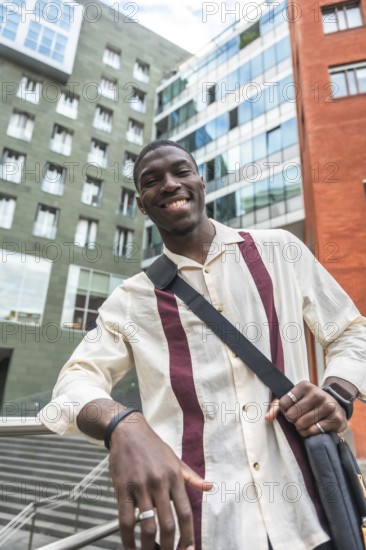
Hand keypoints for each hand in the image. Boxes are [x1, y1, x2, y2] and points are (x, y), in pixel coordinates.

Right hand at [109, 412, 212, 549]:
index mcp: (174, 477)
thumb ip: (191, 477)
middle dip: (170, 546)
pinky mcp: (123, 489)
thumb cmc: (153, 446)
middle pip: (168, 523)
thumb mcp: (175, 459)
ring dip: (149, 547)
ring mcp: (140, 486)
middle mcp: (159, 483)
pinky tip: (130, 547)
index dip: (188, 535)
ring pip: (147, 525)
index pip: (185, 512)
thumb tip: (209, 487)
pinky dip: (128, 539)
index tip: (188, 549)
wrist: (128, 431)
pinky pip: (126, 519)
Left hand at [264, 380, 347, 435]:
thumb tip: (267, 418)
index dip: (284, 411)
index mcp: (304, 386)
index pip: (283, 403)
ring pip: (301, 424)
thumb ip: (278, 405)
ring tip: (306, 423)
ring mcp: (328, 406)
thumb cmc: (309, 402)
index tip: (291, 409)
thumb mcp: (295, 398)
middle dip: (293, 420)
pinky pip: (313, 431)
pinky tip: (314, 427)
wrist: (336, 405)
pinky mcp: (336, 419)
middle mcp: (317, 394)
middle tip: (299, 417)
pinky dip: (309, 433)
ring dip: (300, 428)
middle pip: (291, 415)